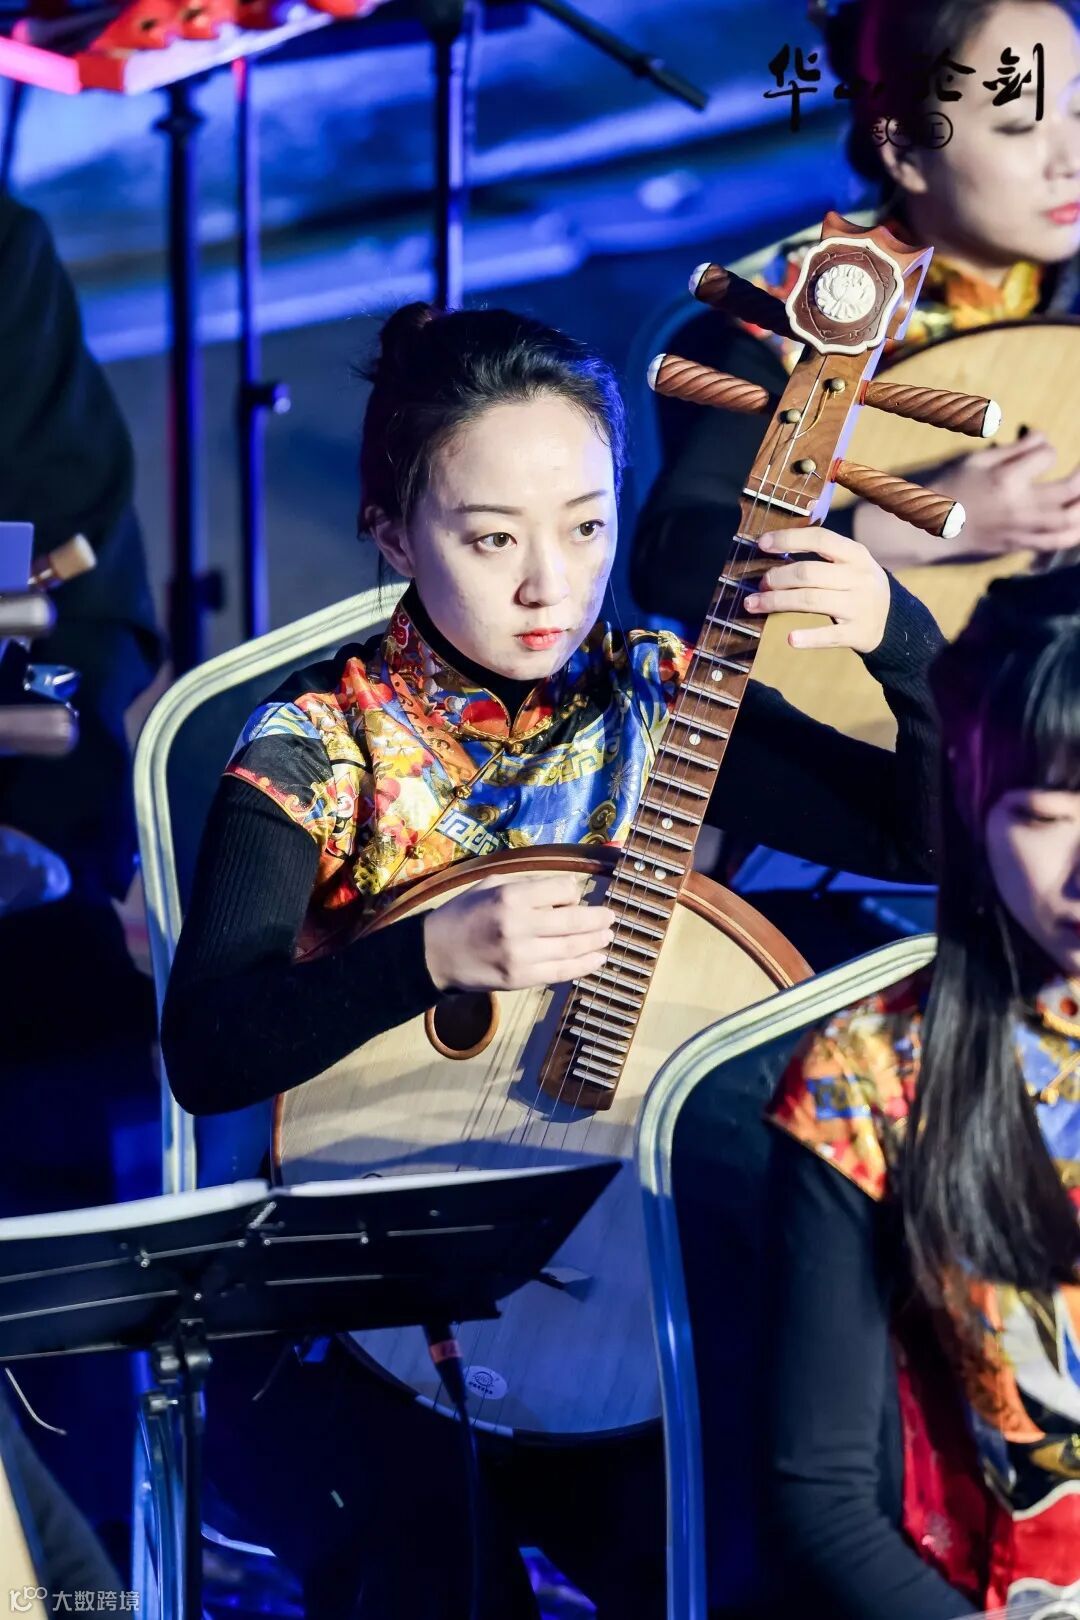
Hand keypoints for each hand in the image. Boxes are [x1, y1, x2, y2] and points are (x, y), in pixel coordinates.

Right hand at [423, 871, 613, 993]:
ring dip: (596, 942)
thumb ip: (528, 886)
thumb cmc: (463, 914)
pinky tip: (597, 959)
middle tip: (611, 917)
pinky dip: (584, 966)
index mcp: (511, 896)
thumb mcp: (490, 885)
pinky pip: (561, 972)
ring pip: (572, 948)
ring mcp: (521, 955)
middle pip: (574, 921)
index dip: (573, 893)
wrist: (434, 954)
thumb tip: (568, 893)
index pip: (563, 890)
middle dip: (598, 919)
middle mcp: (519, 925)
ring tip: (608, 936)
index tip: (573, 897)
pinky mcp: (521, 979)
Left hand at [743, 528, 890, 653]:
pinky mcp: (857, 633)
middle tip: (760, 584)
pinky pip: (829, 636)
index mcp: (856, 554)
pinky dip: (808, 638)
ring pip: (811, 601)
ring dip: (777, 602)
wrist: (893, 621)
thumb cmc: (856, 586)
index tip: (762, 543)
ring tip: (753, 604)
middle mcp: (859, 577)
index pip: (820, 538)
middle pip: (808, 573)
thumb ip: (821, 555)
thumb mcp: (851, 563)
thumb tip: (773, 548)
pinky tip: (790, 639)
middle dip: (777, 577)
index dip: (789, 539)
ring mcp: (859, 606)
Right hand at [930, 432, 1079, 555]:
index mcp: (1007, 479)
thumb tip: (1043, 437)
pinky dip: (1075, 532)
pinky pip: (1057, 542)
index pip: (1047, 456)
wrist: (933, 527)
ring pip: (1071, 520)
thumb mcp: (978, 459)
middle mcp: (1020, 506)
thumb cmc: (953, 487)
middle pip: (1070, 488)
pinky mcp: (1020, 544)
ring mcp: (1022, 529)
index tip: (1038, 449)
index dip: (1046, 448)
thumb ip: (1014, 448)